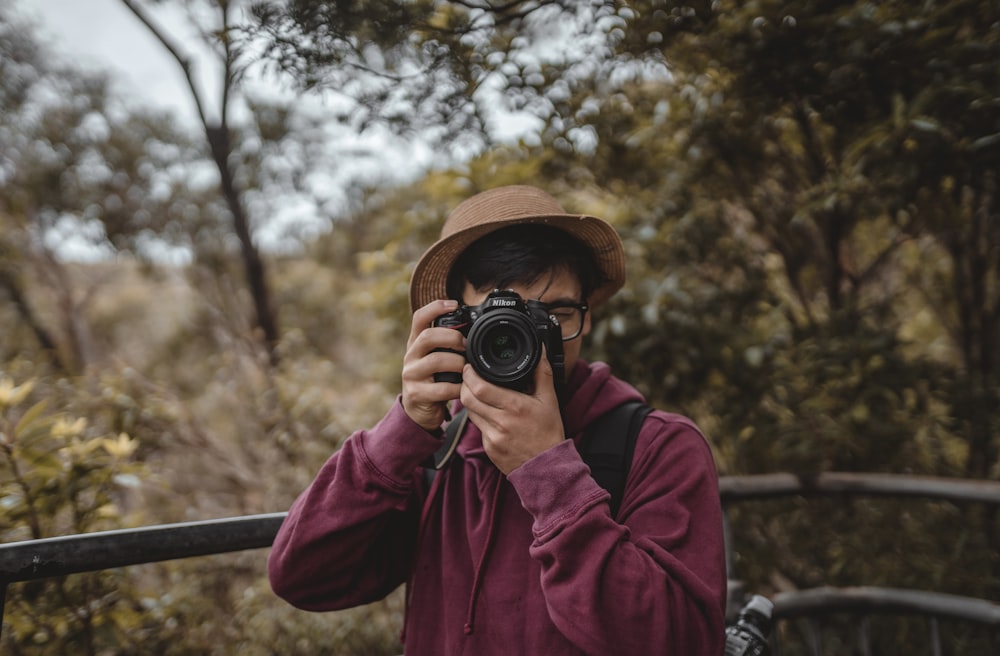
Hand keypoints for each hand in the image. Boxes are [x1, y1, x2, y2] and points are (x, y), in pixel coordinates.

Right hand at [401, 300, 465, 430]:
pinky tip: (465, 388)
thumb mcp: (437, 358)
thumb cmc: (434, 380)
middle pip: (428, 336)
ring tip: (467, 369)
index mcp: (416, 343)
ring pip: (436, 361)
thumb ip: (448, 344)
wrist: (419, 411)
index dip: (435, 307)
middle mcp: (410, 356)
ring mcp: (411, 375)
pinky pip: (441, 388)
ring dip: (457, 363)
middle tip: (466, 345)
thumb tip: (475, 327)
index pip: (419, 318)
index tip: (455, 304)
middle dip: (452, 337)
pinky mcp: (417, 394)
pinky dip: (458, 388)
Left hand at [460, 347, 564, 474]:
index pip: (480, 388)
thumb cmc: (549, 432)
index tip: (470, 366)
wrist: (547, 467)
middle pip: (467, 398)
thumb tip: (540, 350)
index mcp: (515, 407)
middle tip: (469, 377)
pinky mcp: (488, 448)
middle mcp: (501, 423)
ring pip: (469, 412)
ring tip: (478, 393)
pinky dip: (480, 417)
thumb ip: (542, 372)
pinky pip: (477, 427)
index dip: (470, 375)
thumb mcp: (550, 400)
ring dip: (470, 400)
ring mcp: (492, 437)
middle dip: (464, 384)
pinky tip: (489, 413)